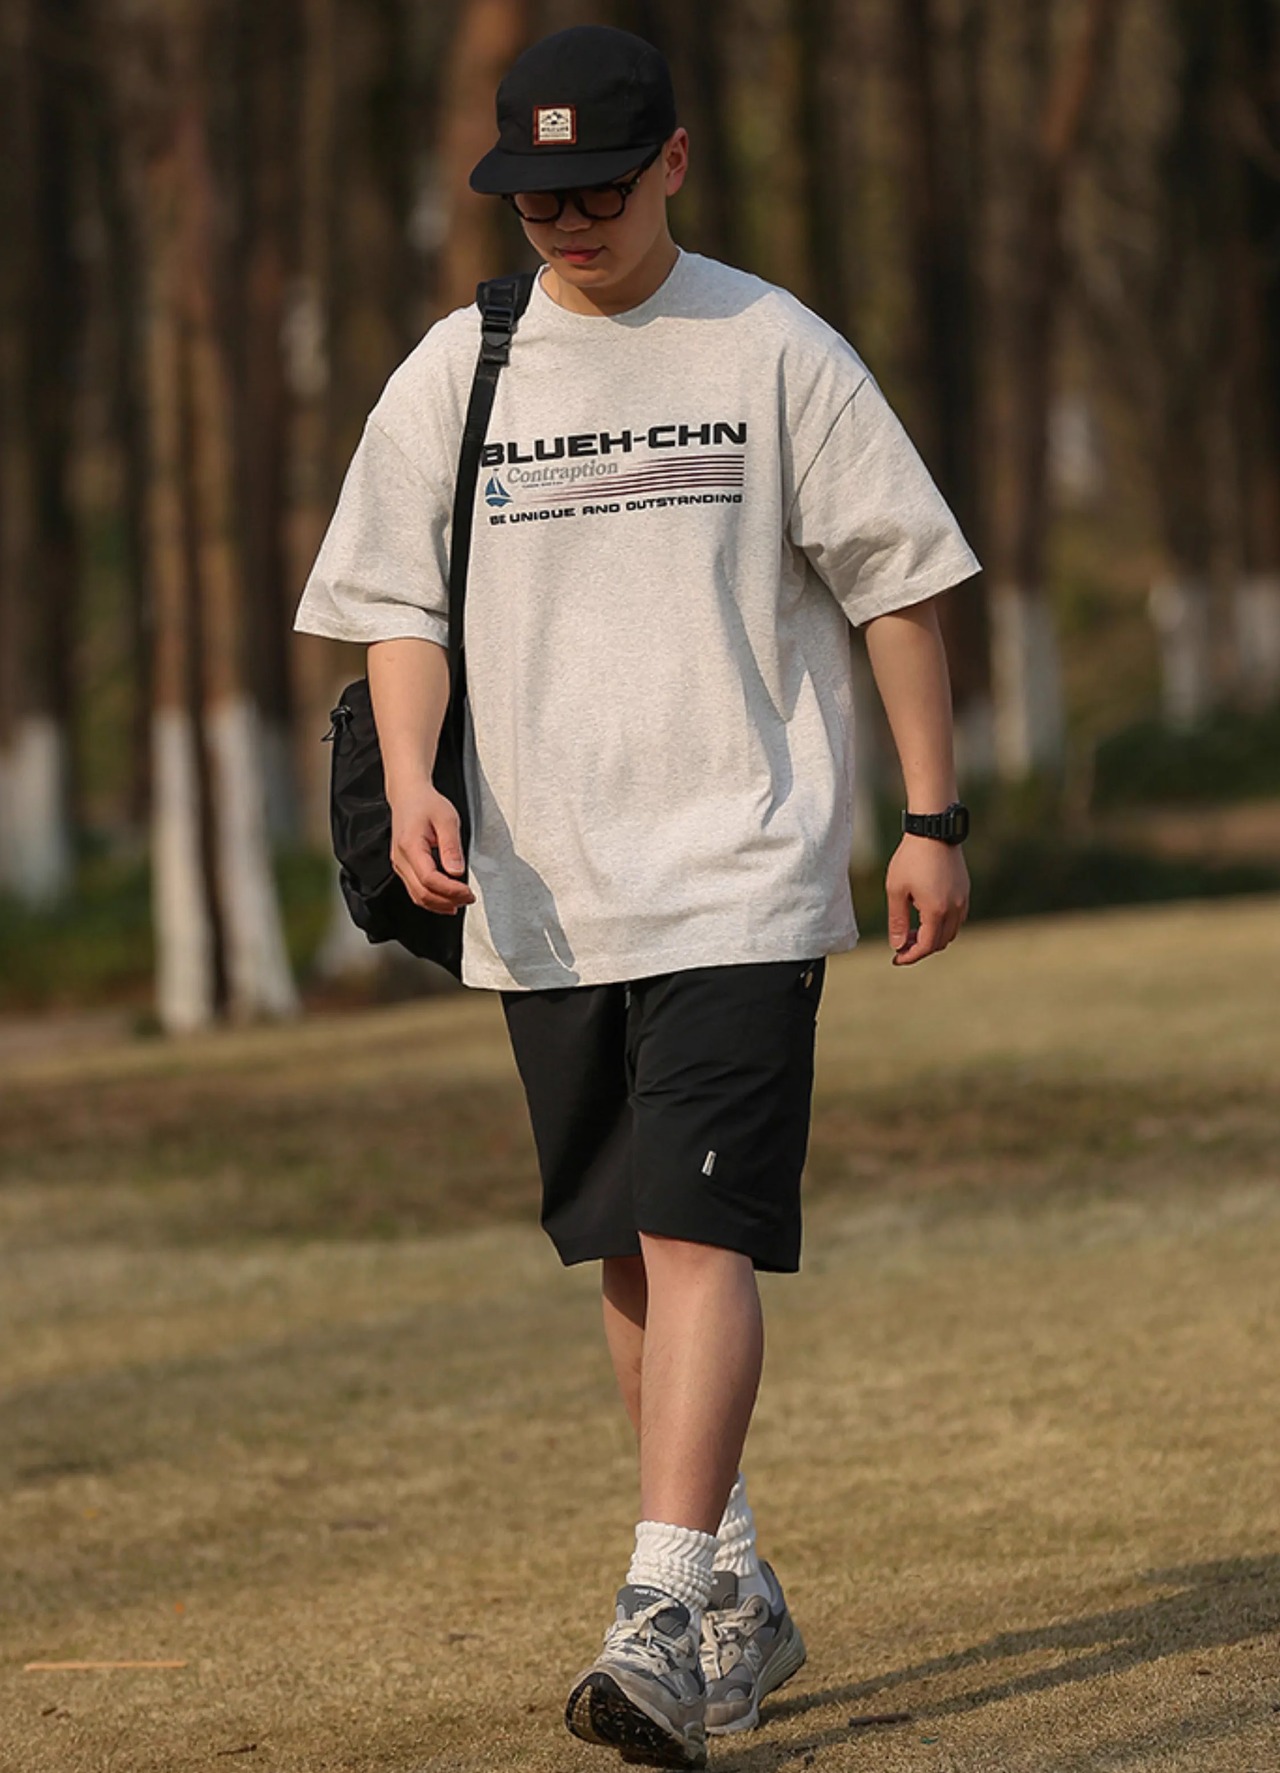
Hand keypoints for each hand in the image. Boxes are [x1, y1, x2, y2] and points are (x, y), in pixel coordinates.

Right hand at [389, 782, 475, 913]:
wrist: (408, 795)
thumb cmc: (426, 803)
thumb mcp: (447, 819)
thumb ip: (451, 847)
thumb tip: (457, 872)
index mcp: (410, 846)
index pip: (429, 879)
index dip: (450, 890)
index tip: (468, 892)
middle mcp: (400, 859)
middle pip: (422, 893)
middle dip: (448, 901)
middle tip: (469, 898)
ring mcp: (399, 865)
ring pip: (417, 896)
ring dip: (440, 904)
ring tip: (461, 902)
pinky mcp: (403, 867)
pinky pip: (415, 890)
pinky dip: (432, 899)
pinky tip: (447, 900)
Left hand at [885, 834, 968, 964]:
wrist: (933, 830)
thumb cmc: (911, 858)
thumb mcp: (896, 890)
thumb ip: (897, 921)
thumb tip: (897, 945)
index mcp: (936, 911)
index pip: (926, 946)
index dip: (910, 956)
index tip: (897, 958)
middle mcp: (955, 909)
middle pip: (940, 942)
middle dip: (920, 947)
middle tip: (901, 943)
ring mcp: (963, 900)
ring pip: (951, 932)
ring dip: (932, 936)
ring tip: (911, 930)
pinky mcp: (965, 891)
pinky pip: (957, 918)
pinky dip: (942, 925)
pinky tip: (925, 915)